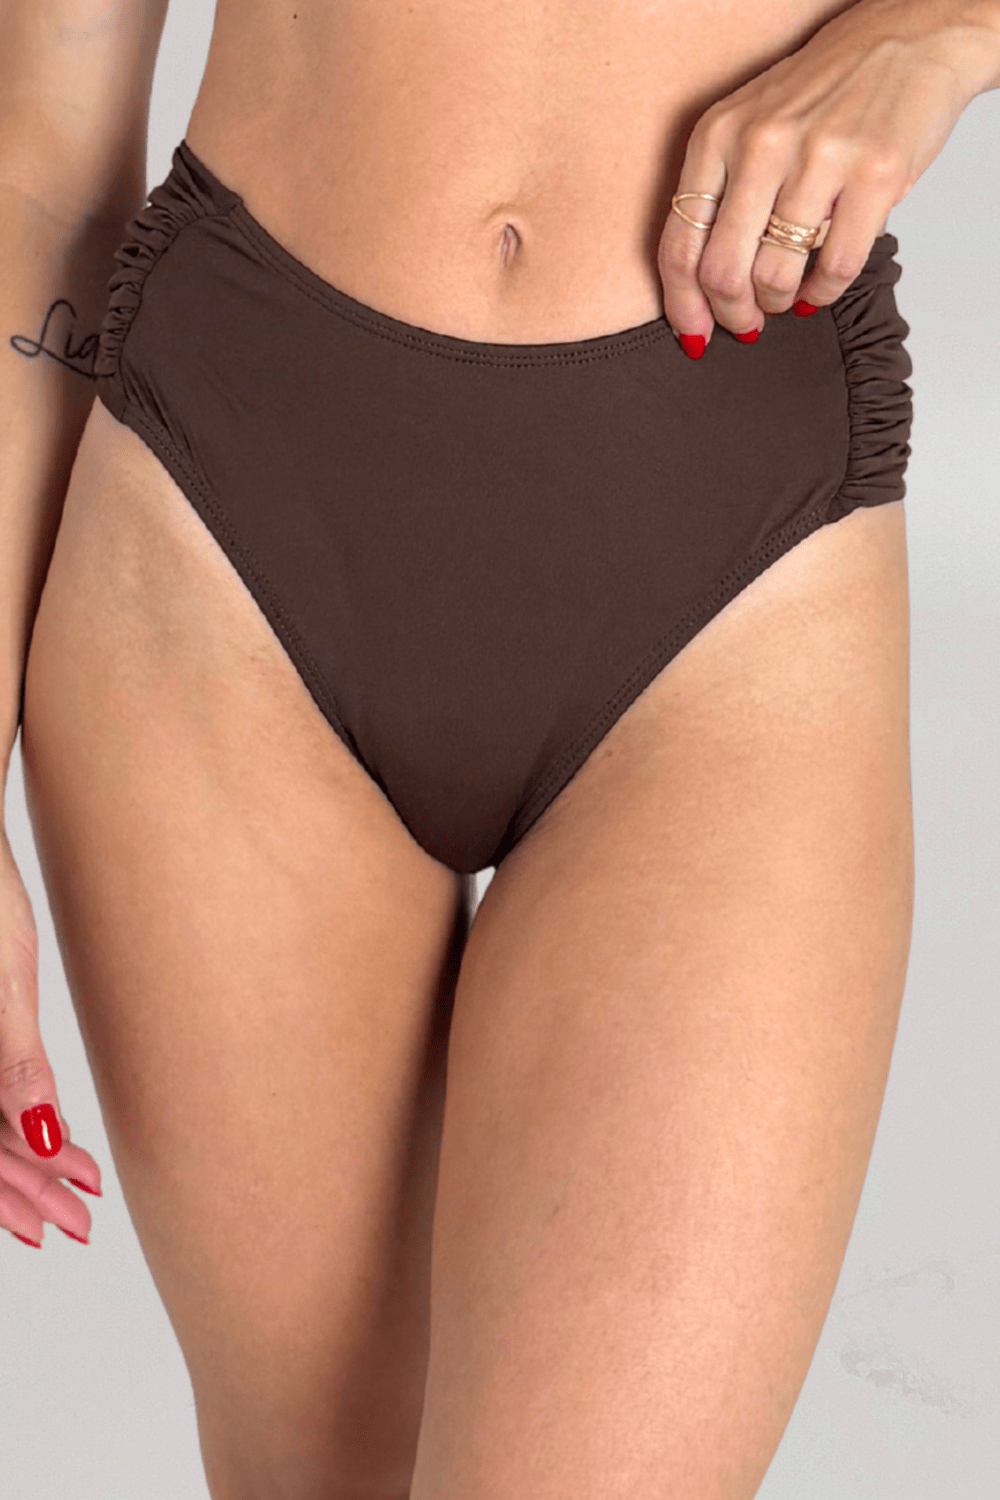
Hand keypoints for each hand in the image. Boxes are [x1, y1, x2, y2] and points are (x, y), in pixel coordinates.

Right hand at [1, 828, 100, 1247]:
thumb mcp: (6, 979)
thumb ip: (16, 1063)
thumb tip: (46, 1137)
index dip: (19, 1195)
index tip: (68, 1218)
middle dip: (25, 1190)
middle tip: (78, 1221)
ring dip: (20, 1163)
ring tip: (72, 1188)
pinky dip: (9, 1121)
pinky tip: (42, 1135)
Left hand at [658, 0, 999, 355]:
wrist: (908, 38)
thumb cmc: (821, 93)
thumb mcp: (747, 125)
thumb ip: (719, 194)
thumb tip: (699, 287)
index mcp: (716, 135)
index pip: (680, 245)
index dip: (684, 306)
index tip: (694, 335)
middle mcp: (761, 144)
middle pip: (722, 272)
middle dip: (732, 315)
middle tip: (747, 324)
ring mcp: (820, 158)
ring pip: (775, 276)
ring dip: (777, 303)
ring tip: (785, 297)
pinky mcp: (875, 175)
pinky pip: (835, 268)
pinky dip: (822, 293)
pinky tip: (818, 288)